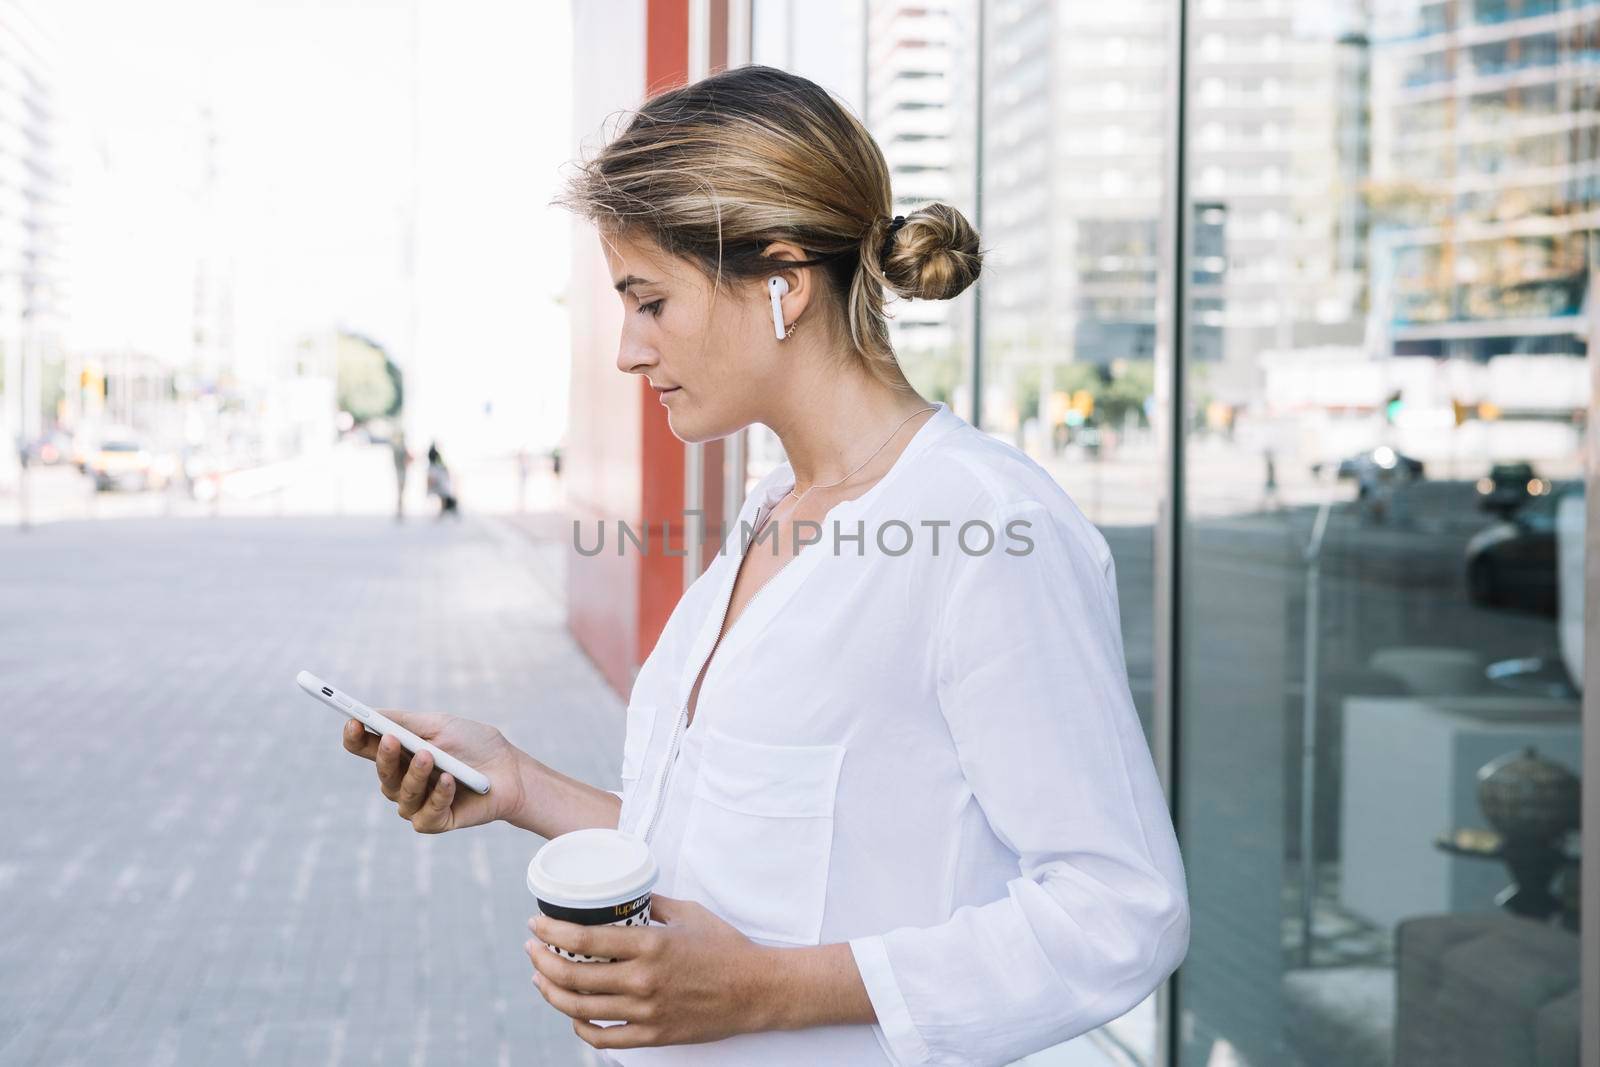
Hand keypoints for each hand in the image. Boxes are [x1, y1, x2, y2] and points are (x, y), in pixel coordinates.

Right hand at [341, 710, 526, 832]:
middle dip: (384, 756)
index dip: (355, 737)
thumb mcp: (441, 725)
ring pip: (401, 794)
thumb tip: (371, 713)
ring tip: (430, 757)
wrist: (511, 770)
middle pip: (381, 772)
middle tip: (390, 739)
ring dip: (415, 774)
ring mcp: (417, 802)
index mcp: (400, 753)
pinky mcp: (435, 821)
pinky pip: (426, 813)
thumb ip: (407, 721)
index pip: (366, 748)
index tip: (352, 722)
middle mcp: (403, 780)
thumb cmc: (476, 744)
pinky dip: (438, 795)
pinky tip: (450, 780)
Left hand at [524, 895, 776, 1049]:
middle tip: (532, 948)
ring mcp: (646, 1012)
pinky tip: (572, 1013)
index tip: (535, 923)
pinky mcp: (653, 1036)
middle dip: (542, 960)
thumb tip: (624, 892)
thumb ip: (652, 903)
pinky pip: (604, 1038)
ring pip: (580, 1007)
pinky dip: (580, 1026)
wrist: (757, 990)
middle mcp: (642, 981)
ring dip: (551, 991)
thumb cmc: (725, 947)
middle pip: (573, 975)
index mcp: (649, 945)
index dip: (551, 931)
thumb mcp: (688, 913)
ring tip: (541, 977)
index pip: (584, 939)